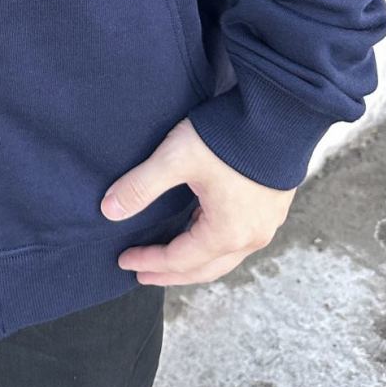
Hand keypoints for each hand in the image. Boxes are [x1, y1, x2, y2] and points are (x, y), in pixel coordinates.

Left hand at [101, 116, 295, 285]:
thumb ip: (140, 186)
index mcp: (226, 233)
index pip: (179, 260)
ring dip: (194, 260)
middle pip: (204, 268)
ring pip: (224, 256)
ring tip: (169, 257)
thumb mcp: (176, 159)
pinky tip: (200, 231)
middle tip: (143, 273)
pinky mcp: (272, 206)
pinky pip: (238, 239)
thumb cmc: (227, 137)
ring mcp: (266, 223)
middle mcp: (251, 237)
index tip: (124, 260)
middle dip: (171, 273)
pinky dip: (213, 244)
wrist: (277, 113)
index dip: (149, 262)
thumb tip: (108, 211)